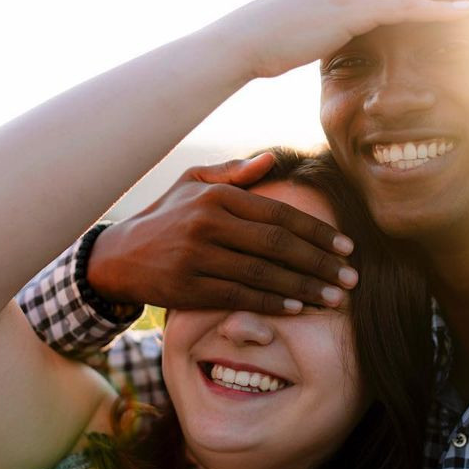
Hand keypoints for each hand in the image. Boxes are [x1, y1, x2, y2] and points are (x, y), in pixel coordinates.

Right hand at [85, 153, 357, 314]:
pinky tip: (298, 308)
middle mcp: (208, 223)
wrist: (118, 256)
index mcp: (217, 196)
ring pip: (262, 273)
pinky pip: (239, 295)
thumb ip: (234, 173)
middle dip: (320, 262)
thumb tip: (271, 160)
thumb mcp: (192, 184)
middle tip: (351, 277)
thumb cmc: (165, 216)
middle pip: (277, 245)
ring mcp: (196, 256)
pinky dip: (271, 302)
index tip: (346, 247)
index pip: (278, 214)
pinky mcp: (187, 287)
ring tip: (334, 297)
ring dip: (304, 287)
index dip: (316, 231)